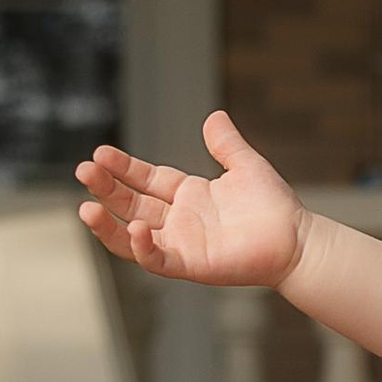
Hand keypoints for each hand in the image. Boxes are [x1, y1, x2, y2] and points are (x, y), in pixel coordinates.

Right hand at [76, 112, 303, 288]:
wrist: (297, 240)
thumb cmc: (274, 207)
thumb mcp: (245, 166)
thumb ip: (226, 144)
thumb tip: (214, 116)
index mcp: (188, 195)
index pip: (145, 179)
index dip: (122, 168)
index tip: (100, 154)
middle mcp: (178, 221)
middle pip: (131, 204)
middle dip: (106, 188)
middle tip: (83, 170)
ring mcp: (181, 244)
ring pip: (132, 236)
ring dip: (108, 225)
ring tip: (86, 208)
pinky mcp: (191, 265)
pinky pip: (158, 259)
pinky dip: (143, 248)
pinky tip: (134, 228)